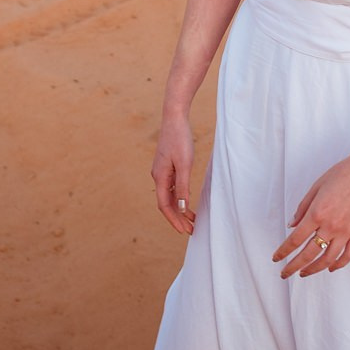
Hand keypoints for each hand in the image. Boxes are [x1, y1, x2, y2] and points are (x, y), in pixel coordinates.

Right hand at [151, 114, 196, 235]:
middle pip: (166, 203)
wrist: (175, 118)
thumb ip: (182, 186)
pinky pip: (171, 187)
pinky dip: (179, 197)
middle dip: (177, 218)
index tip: (184, 231)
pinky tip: (187, 201)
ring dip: (179, 209)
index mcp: (160, 177)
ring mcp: (162, 171)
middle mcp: (158, 176)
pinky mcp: (167, 166)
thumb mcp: (185, 164)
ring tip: (192, 219)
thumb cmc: (180, 139)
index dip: (174, 220)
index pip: (164, 205)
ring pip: (169, 196)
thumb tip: (181, 208)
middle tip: (191, 230)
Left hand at [272, 155, 349, 277]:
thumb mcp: (316, 187)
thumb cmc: (342, 174)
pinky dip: (338, 264)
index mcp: (317, 213)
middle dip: (294, 266)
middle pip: (308, 254)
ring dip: (314, 269)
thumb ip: (302, 207)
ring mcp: (346, 232)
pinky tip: (330, 268)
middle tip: (284, 273)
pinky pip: (348, 255)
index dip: (283, 251)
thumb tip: (292, 225)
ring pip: (327, 259)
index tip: (276, 258)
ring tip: (304, 273)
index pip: (295, 239)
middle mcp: (330, 226)